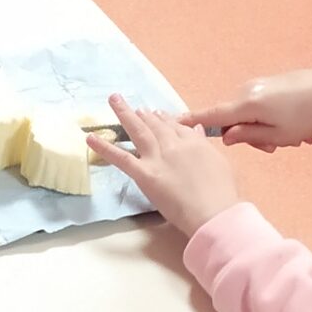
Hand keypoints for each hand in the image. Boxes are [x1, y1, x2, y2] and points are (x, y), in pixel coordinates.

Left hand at [87, 93, 240, 237]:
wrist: (214, 211)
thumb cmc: (222, 194)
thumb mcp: (219, 163)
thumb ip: (203, 144)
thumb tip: (196, 129)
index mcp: (193, 143)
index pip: (176, 126)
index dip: (165, 120)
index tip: (157, 114)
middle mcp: (173, 145)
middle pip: (156, 125)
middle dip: (144, 114)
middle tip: (134, 107)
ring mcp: (157, 158)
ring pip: (138, 131)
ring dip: (124, 114)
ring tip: (114, 100)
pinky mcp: (144, 174)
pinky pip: (121, 158)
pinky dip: (104, 147)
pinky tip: (90, 138)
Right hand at [187, 61, 311, 150]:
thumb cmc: (309, 115)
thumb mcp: (278, 134)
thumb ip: (248, 136)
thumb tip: (227, 137)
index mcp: (246, 104)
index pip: (210, 114)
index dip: (189, 120)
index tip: (169, 122)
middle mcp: (248, 91)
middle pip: (232, 118)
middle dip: (250, 135)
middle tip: (276, 146)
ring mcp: (259, 85)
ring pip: (249, 114)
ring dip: (266, 130)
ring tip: (296, 136)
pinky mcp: (270, 84)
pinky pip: (261, 107)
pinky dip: (273, 120)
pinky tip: (299, 126)